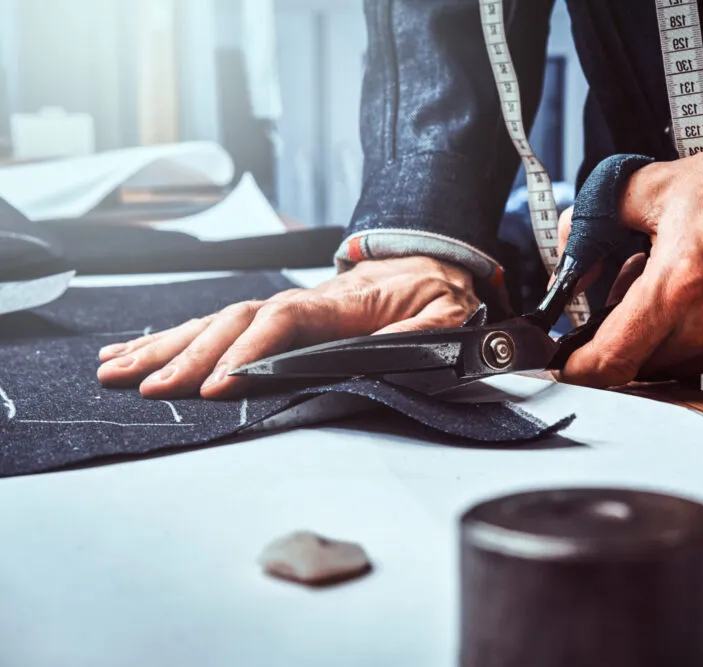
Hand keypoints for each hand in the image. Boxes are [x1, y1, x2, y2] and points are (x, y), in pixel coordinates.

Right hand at [97, 256, 479, 398]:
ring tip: (118, 368)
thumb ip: (422, 336)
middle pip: (235, 323)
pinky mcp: (276, 315)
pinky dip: (180, 337)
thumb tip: (393, 355)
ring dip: (168, 345)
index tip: (217, 383)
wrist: (428, 260)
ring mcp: (284, 305)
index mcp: (341, 304)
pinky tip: (142, 351)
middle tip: (152, 388)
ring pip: (217, 321)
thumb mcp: (444, 314)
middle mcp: (302, 301)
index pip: (283, 323)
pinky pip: (221, 324)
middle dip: (190, 356)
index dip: (248, 352)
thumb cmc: (432, 291)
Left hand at [559, 131, 702, 386]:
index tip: (570, 365)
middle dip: (632, 338)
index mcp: (678, 285)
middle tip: (643, 299)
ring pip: (683, 370)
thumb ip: (597, 219)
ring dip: (673, 343)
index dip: (580, 368)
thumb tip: (569, 256)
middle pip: (643, 365)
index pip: (610, 361)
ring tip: (691, 294)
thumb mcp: (658, 186)